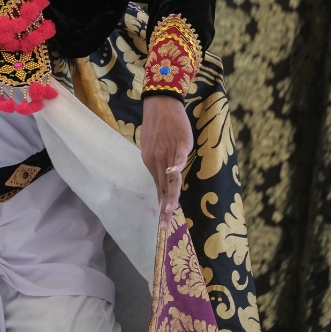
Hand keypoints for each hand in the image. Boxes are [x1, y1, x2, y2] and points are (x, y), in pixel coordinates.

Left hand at [140, 94, 193, 229]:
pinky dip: (177, 165)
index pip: (158, 189)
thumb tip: (165, 182)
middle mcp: (157, 160)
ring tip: (170, 210)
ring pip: (171, 177)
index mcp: (150, 162)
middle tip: (165, 226)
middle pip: (163, 188)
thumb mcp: (155, 149)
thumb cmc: (160, 128)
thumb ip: (160, 166)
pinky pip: (179, 156)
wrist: (161, 105)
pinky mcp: (180, 143)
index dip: (162, 207)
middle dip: (165, 208)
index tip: (162, 224)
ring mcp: (168, 152)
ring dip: (171, 195)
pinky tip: (176, 173)